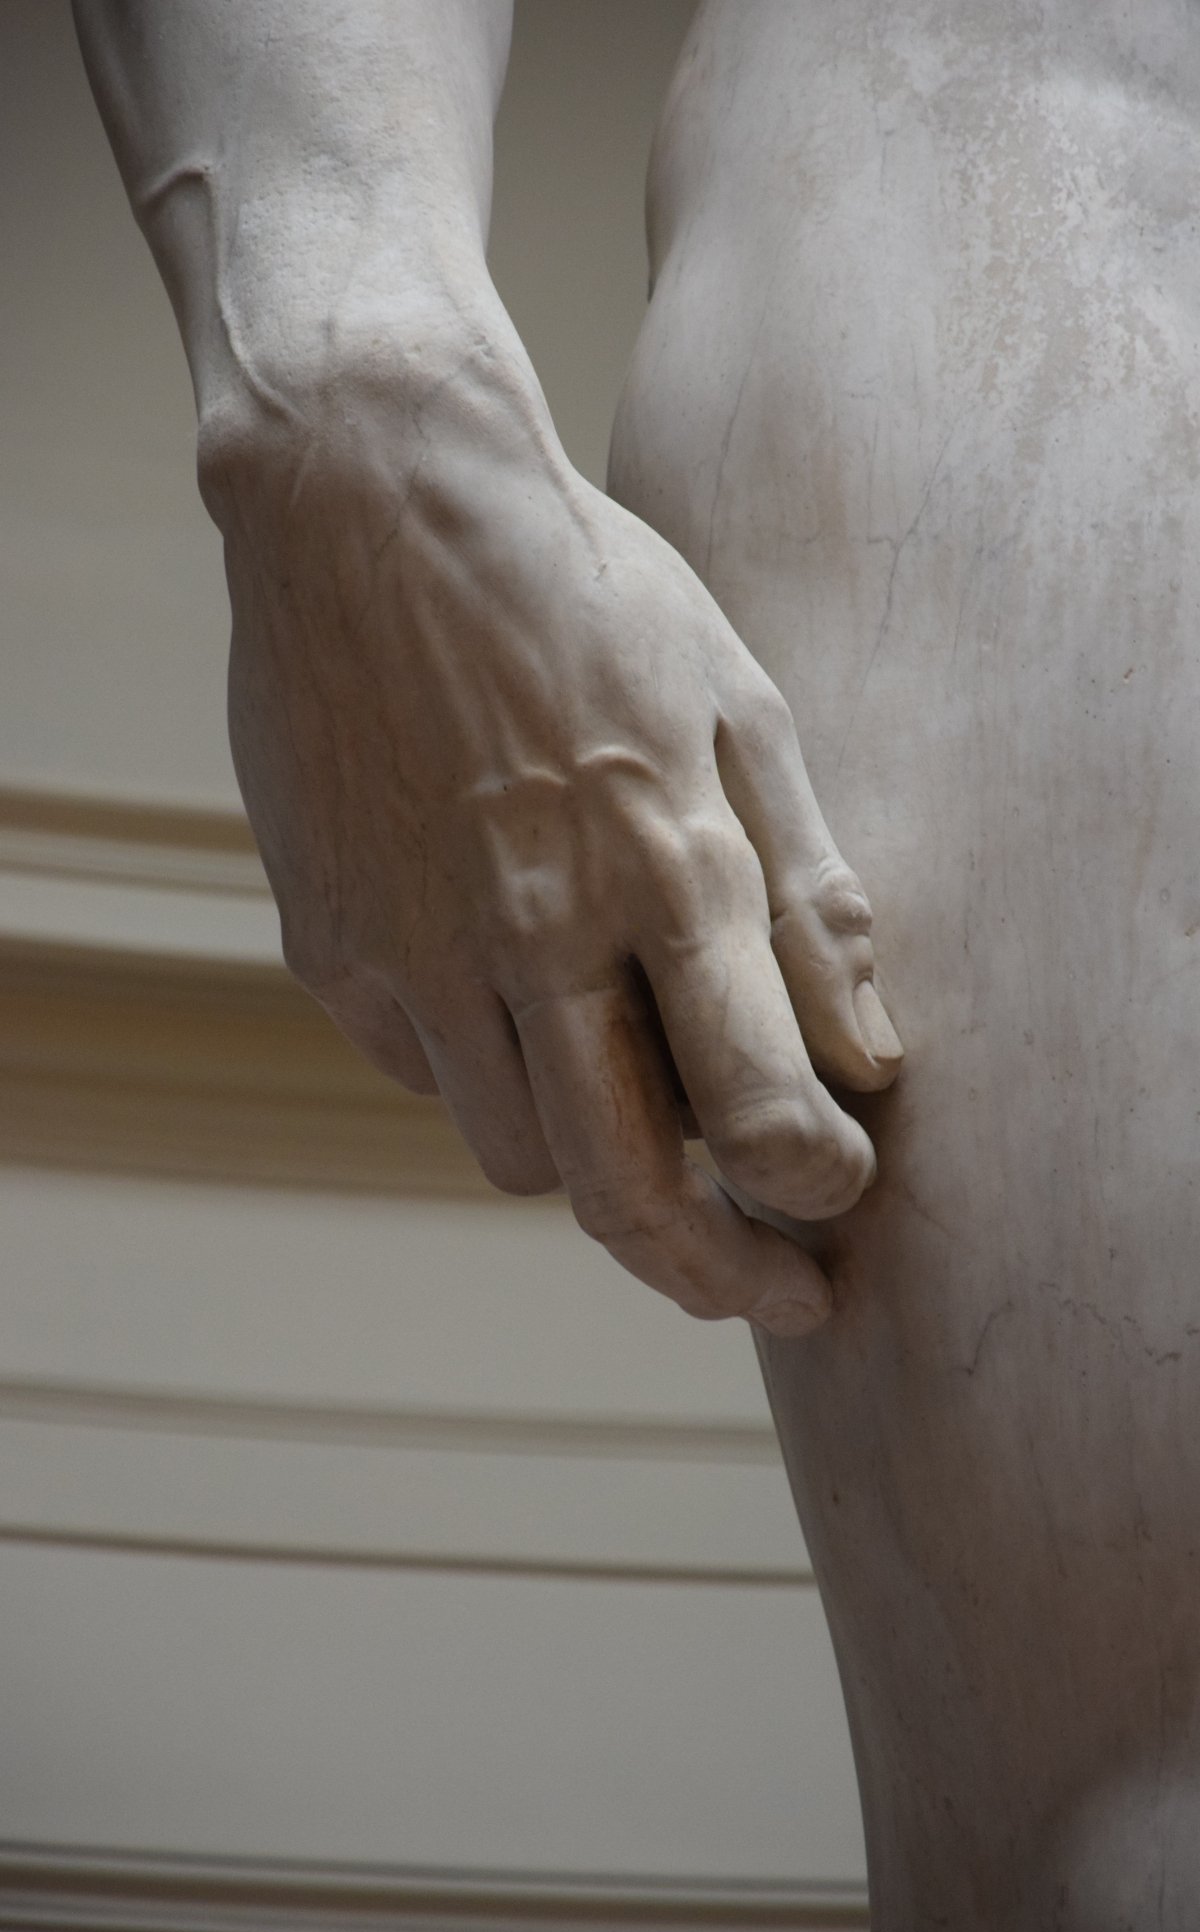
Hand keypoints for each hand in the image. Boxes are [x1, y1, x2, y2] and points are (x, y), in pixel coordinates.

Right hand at [207, 332, 901, 1336]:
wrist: (369, 502)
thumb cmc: (582, 593)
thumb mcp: (738, 703)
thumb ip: (809, 889)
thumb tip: (870, 1055)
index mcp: (660, 862)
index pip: (759, 1107)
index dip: (818, 1187)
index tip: (839, 1194)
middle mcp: (534, 928)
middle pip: (623, 1192)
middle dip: (715, 1274)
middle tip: (771, 1295)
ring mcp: (413, 946)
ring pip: (516, 1154)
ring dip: (590, 1159)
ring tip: (632, 1096)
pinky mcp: (330, 942)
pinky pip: (424, 1070)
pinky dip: (485, 1066)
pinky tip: (510, 986)